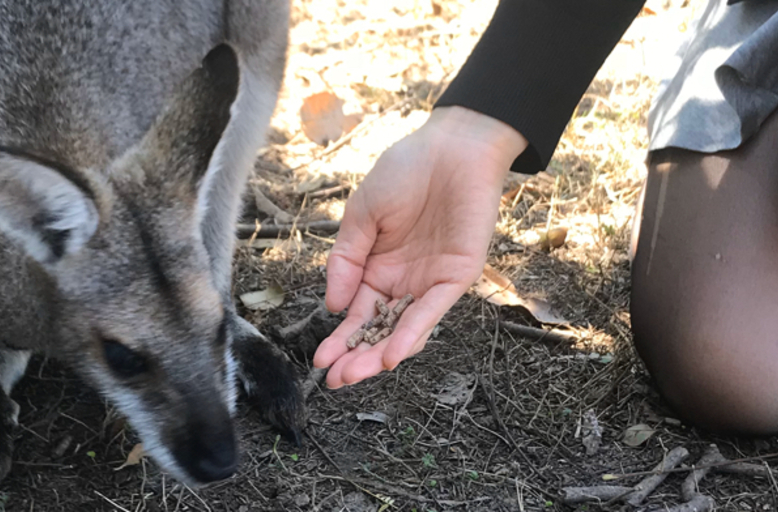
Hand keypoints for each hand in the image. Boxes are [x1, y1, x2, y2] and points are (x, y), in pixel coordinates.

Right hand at [313, 106, 525, 388]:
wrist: (451, 147)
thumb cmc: (405, 172)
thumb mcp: (361, 215)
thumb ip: (346, 259)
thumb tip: (333, 306)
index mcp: (378, 268)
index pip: (357, 314)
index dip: (340, 339)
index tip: (320, 361)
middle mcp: (404, 282)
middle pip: (379, 330)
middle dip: (357, 357)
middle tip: (336, 379)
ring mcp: (430, 281)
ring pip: (405, 329)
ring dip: (381, 354)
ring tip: (356, 374)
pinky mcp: (456, 276)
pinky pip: (433, 311)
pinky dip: (412, 333)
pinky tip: (393, 354)